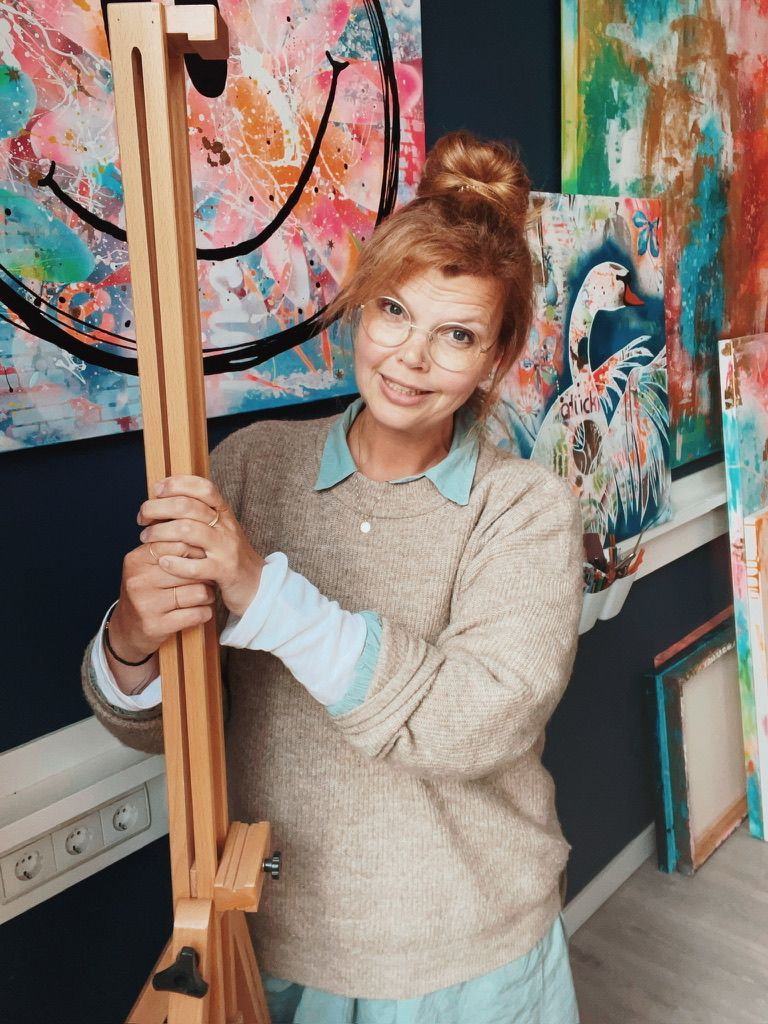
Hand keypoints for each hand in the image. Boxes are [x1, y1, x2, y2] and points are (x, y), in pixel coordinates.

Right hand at [106, 537, 215, 692]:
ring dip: (208, 595)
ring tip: (202, 595)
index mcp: (137, 560)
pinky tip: (198, 611)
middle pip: (192, 569)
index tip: (203, 557)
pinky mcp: (156, 626)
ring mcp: (146, 604)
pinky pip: (197, 614)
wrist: (127, 629)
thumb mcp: (148, 564)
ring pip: (199, 592)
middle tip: (206, 579)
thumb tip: (202, 530)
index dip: (198, 551)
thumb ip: (169, 546)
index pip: (179, 544)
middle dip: (205, 575)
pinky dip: (204, 613)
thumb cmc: (147, 590)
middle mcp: (139, 580)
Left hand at [137, 475, 265, 617]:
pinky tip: (163, 562)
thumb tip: (162, 499)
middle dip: (158, 508)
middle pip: (188, 506)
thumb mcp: (218, 530)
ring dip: (160, 533)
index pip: (203, 487)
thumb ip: (197, 515)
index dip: (178, 483)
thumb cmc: (228, 556)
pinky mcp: (224, 572)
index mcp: (224, 513)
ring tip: (146, 539)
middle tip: (142, 518)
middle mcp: (226, 527)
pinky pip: (196, 566)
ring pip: (188, 531)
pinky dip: (175, 564)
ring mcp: (226, 549)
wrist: (258, 585)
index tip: (157, 489)